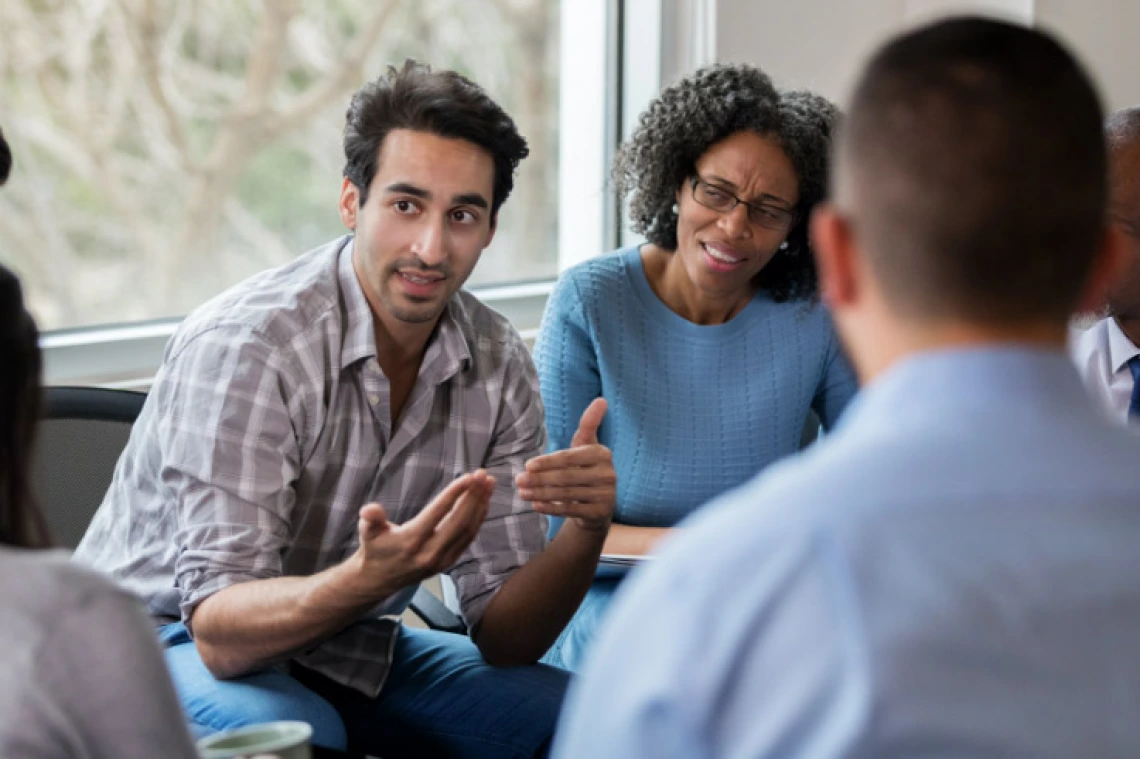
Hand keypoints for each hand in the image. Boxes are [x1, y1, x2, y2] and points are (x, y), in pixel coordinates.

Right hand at [346, 470, 495, 600]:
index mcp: (411, 541)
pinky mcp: (449, 563)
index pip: (437, 513)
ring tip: (488, 483)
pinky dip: (479, 519)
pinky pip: (468, 539)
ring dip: (480, 505)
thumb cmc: (374, 549)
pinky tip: (484, 502)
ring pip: (468, 530)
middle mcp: (430, 552)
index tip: (469, 477)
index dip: (454, 494)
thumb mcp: (367, 532)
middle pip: (459, 521)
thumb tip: (369, 509)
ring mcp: (442, 560)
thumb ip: (370, 519)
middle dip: (473, 496)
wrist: (378, 580)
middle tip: (483, 474)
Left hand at [516, 398, 615, 532]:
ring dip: (540, 493)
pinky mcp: (600, 513)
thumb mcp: (587, 446)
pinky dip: (550, 508)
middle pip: (565, 476)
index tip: (527, 465)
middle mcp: (608, 474)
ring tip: (522, 493)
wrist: (599, 506)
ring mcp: (605, 495)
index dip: (547, 461)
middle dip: (539, 479)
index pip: (569, 457)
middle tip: (518, 480)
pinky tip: (535, 505)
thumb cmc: (586, 470)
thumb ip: (590, 424)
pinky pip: (570, 510)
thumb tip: (601, 400)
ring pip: (565, 494)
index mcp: (602, 454)